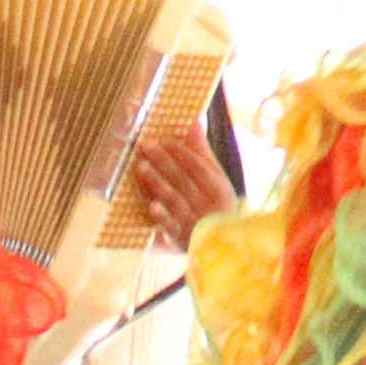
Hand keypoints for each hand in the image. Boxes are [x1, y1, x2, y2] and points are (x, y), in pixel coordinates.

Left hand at [127, 123, 238, 239]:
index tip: (163, 139)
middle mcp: (206, 203)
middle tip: (145, 146)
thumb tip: (193, 120)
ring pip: (173, 199)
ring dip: (157, 183)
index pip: (197, 166)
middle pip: (182, 179)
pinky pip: (170, 226)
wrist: (224, 244)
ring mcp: (193, 221)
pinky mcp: (180, 238)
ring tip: (141, 167)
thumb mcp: (217, 178)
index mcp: (217, 187)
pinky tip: (151, 206)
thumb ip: (202, 151)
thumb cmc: (217, 204)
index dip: (180, 152)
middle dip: (163, 161)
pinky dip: (161, 216)